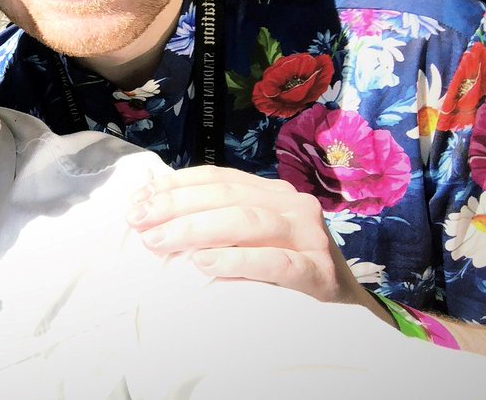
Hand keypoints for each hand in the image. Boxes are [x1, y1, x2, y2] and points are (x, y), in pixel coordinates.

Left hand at [126, 166, 376, 310]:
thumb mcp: (254, 237)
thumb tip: (155, 214)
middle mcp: (293, 205)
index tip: (138, 197)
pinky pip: (275, 263)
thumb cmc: (286, 268)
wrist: (348, 308)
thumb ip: (219, 221)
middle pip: (226, 196)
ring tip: (158, 241)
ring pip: (247, 221)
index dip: (174, 185)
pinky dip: (236, 261)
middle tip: (138, 221)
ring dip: (195, 229)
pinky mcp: (319, 273)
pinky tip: (204, 263)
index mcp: (273, 192)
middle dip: (175, 206)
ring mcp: (309, 237)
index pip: (217, 178)